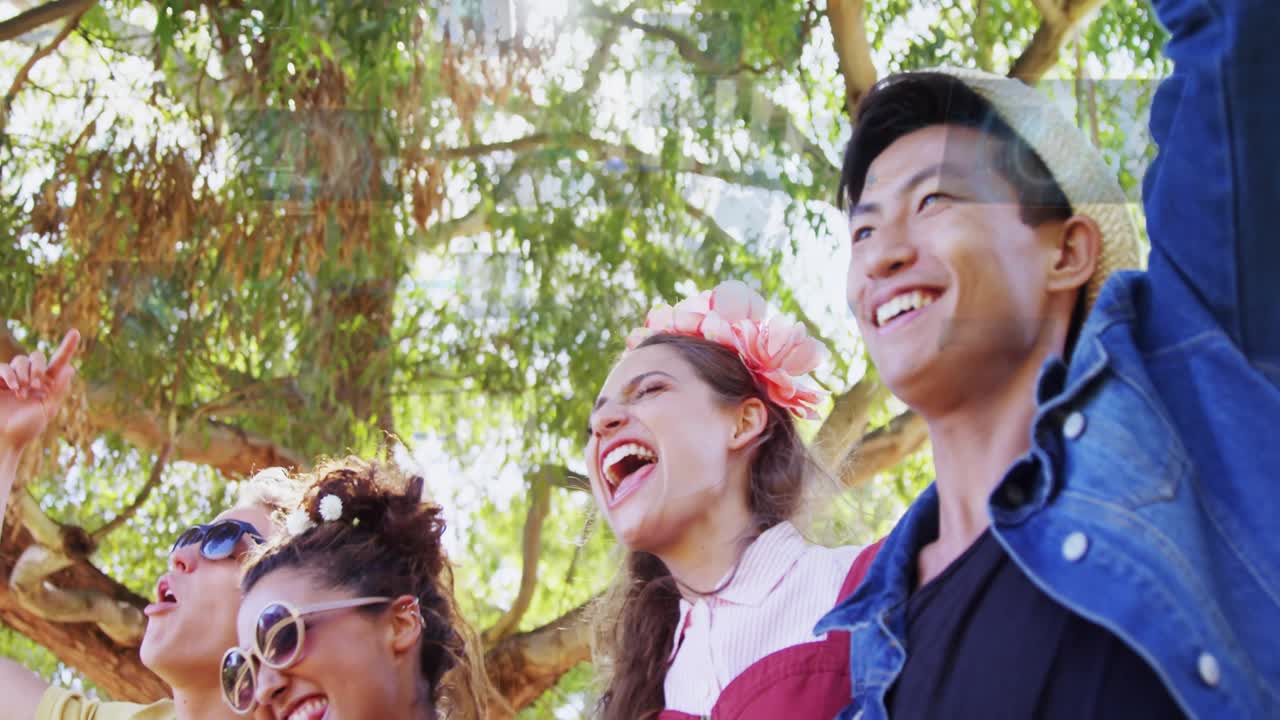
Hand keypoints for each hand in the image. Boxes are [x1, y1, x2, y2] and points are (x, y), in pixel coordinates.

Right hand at [0, 330, 79, 453]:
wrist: (2, 439)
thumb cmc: (25, 429)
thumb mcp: (46, 410)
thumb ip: (58, 389)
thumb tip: (71, 368)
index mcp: (47, 385)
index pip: (58, 362)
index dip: (67, 347)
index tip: (75, 332)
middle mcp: (30, 379)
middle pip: (37, 357)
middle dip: (39, 368)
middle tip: (37, 386)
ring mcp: (13, 379)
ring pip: (21, 360)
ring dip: (24, 373)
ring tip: (22, 392)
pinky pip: (4, 368)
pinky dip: (9, 375)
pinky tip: (13, 387)